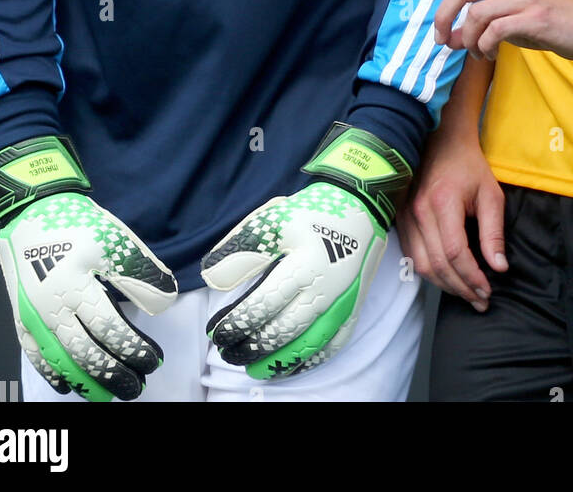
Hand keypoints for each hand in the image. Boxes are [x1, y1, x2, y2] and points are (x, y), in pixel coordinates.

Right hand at [0, 137, 176, 401]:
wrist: (32, 210)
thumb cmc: (77, 224)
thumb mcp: (115, 241)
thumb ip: (140, 274)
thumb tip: (164, 304)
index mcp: (76, 287)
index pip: (110, 330)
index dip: (133, 349)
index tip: (153, 361)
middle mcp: (51, 308)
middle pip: (85, 353)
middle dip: (114, 374)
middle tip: (137, 387)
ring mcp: (33, 316)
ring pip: (61, 361)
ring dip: (87, 382)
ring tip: (109, 395)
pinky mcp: (21, 317)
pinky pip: (34, 354)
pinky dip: (51, 372)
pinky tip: (67, 384)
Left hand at [201, 180, 386, 378]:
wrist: (360, 205)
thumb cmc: (313, 211)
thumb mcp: (274, 220)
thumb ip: (242, 250)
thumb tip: (212, 278)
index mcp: (304, 266)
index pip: (264, 305)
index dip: (237, 323)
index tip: (216, 334)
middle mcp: (324, 290)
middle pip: (284, 330)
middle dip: (252, 346)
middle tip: (228, 353)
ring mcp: (342, 302)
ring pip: (308, 344)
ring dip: (278, 361)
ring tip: (252, 367)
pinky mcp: (354, 307)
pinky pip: (335, 343)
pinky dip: (312, 360)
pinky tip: (292, 365)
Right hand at [398, 134, 505, 310]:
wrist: (441, 142)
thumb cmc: (468, 166)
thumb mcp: (490, 195)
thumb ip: (494, 232)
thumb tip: (499, 267)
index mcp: (442, 203)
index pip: (454, 252)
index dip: (471, 277)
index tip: (488, 290)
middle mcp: (419, 212)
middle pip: (436, 264)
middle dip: (461, 288)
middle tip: (481, 300)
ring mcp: (405, 216)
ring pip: (421, 265)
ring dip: (444, 285)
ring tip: (467, 293)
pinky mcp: (400, 219)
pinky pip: (412, 256)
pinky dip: (430, 272)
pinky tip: (447, 278)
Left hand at [419, 0, 572, 59]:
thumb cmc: (549, 21)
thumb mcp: (513, 13)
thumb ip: (483, 20)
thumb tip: (450, 38)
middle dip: (443, 16)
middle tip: (440, 39)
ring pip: (476, 14)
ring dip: (468, 40)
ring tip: (476, 54)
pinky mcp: (534, 17)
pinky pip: (494, 31)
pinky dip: (484, 47)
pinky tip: (489, 55)